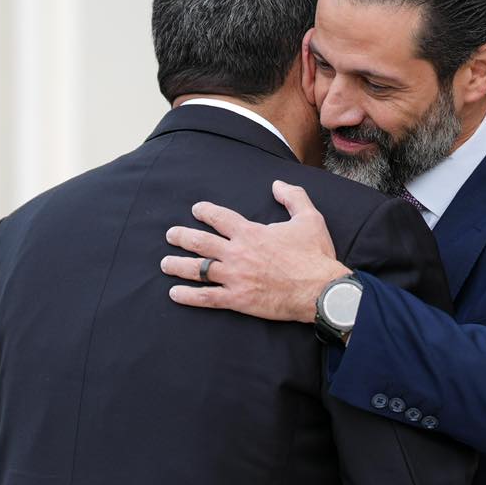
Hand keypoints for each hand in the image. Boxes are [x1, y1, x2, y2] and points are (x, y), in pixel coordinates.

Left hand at [162, 180, 351, 322]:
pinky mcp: (237, 299)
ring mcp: (235, 277)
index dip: (205, 212)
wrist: (320, 290)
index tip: (196, 210)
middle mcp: (237, 253)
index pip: (220, 217)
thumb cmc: (315, 255)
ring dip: (177, 265)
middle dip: (181, 236)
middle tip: (171, 235)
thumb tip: (277, 184)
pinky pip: (206, 297)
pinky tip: (174, 293)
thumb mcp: (309, 218)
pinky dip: (188, 296)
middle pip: (200, 242)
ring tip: (165, 263)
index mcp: (251, 233)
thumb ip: (292, 197)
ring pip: (197, 269)